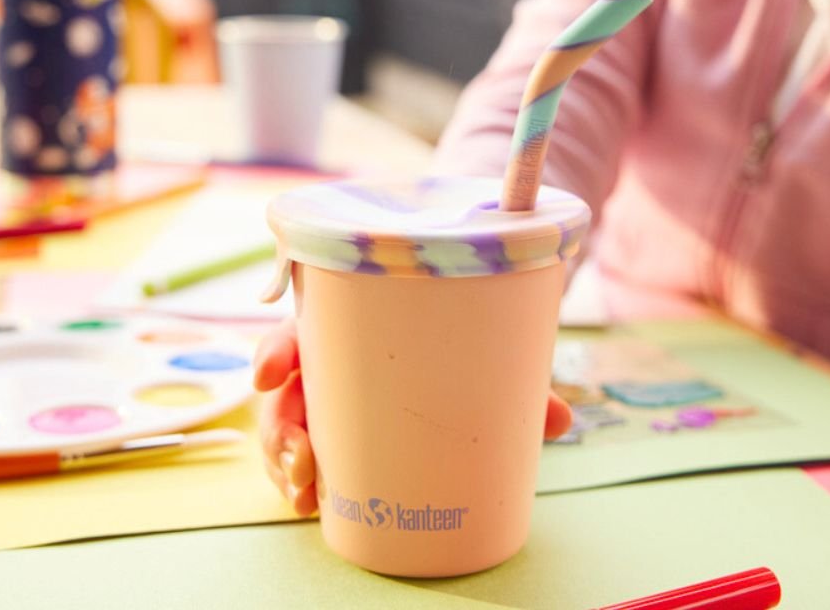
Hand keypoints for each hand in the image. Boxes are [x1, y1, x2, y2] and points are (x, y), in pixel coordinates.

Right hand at [253, 319, 574, 513]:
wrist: (446, 354)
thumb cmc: (451, 344)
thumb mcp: (477, 356)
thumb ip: (511, 383)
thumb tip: (562, 420)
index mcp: (348, 327)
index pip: (299, 329)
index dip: (275, 350)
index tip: (267, 375)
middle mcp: (325, 363)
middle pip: (282, 389)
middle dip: (279, 426)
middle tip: (303, 458)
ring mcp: (320, 401)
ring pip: (280, 428)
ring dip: (283, 461)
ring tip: (305, 492)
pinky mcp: (326, 434)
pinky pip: (294, 457)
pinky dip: (294, 480)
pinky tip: (308, 503)